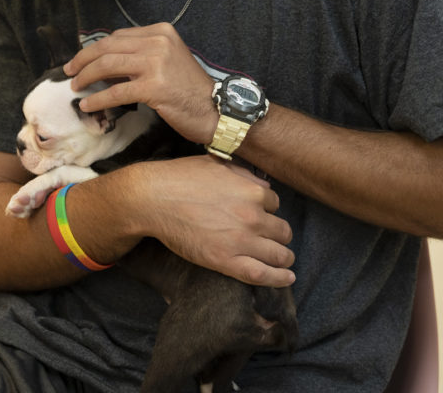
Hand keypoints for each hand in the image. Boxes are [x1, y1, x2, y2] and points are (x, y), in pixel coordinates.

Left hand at [63, 24, 217, 143]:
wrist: (214, 109)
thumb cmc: (189, 89)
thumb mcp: (167, 60)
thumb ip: (140, 55)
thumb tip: (103, 64)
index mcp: (161, 31)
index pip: (117, 36)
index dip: (94, 49)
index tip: (80, 60)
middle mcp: (158, 42)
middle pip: (108, 47)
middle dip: (83, 60)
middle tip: (69, 72)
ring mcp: (156, 63)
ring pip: (107, 66)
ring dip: (85, 77)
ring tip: (75, 88)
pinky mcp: (153, 87)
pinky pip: (115, 92)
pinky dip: (97, 99)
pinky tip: (87, 106)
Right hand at [127, 155, 295, 287]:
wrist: (154, 198)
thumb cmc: (181, 177)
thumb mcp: (217, 164)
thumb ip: (243, 174)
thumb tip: (261, 184)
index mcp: (252, 191)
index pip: (275, 203)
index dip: (268, 209)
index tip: (261, 214)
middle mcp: (252, 216)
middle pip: (282, 230)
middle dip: (279, 234)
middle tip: (272, 238)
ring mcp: (241, 241)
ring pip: (278, 253)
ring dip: (284, 256)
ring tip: (283, 259)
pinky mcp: (225, 261)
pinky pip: (261, 274)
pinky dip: (279, 278)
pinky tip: (288, 278)